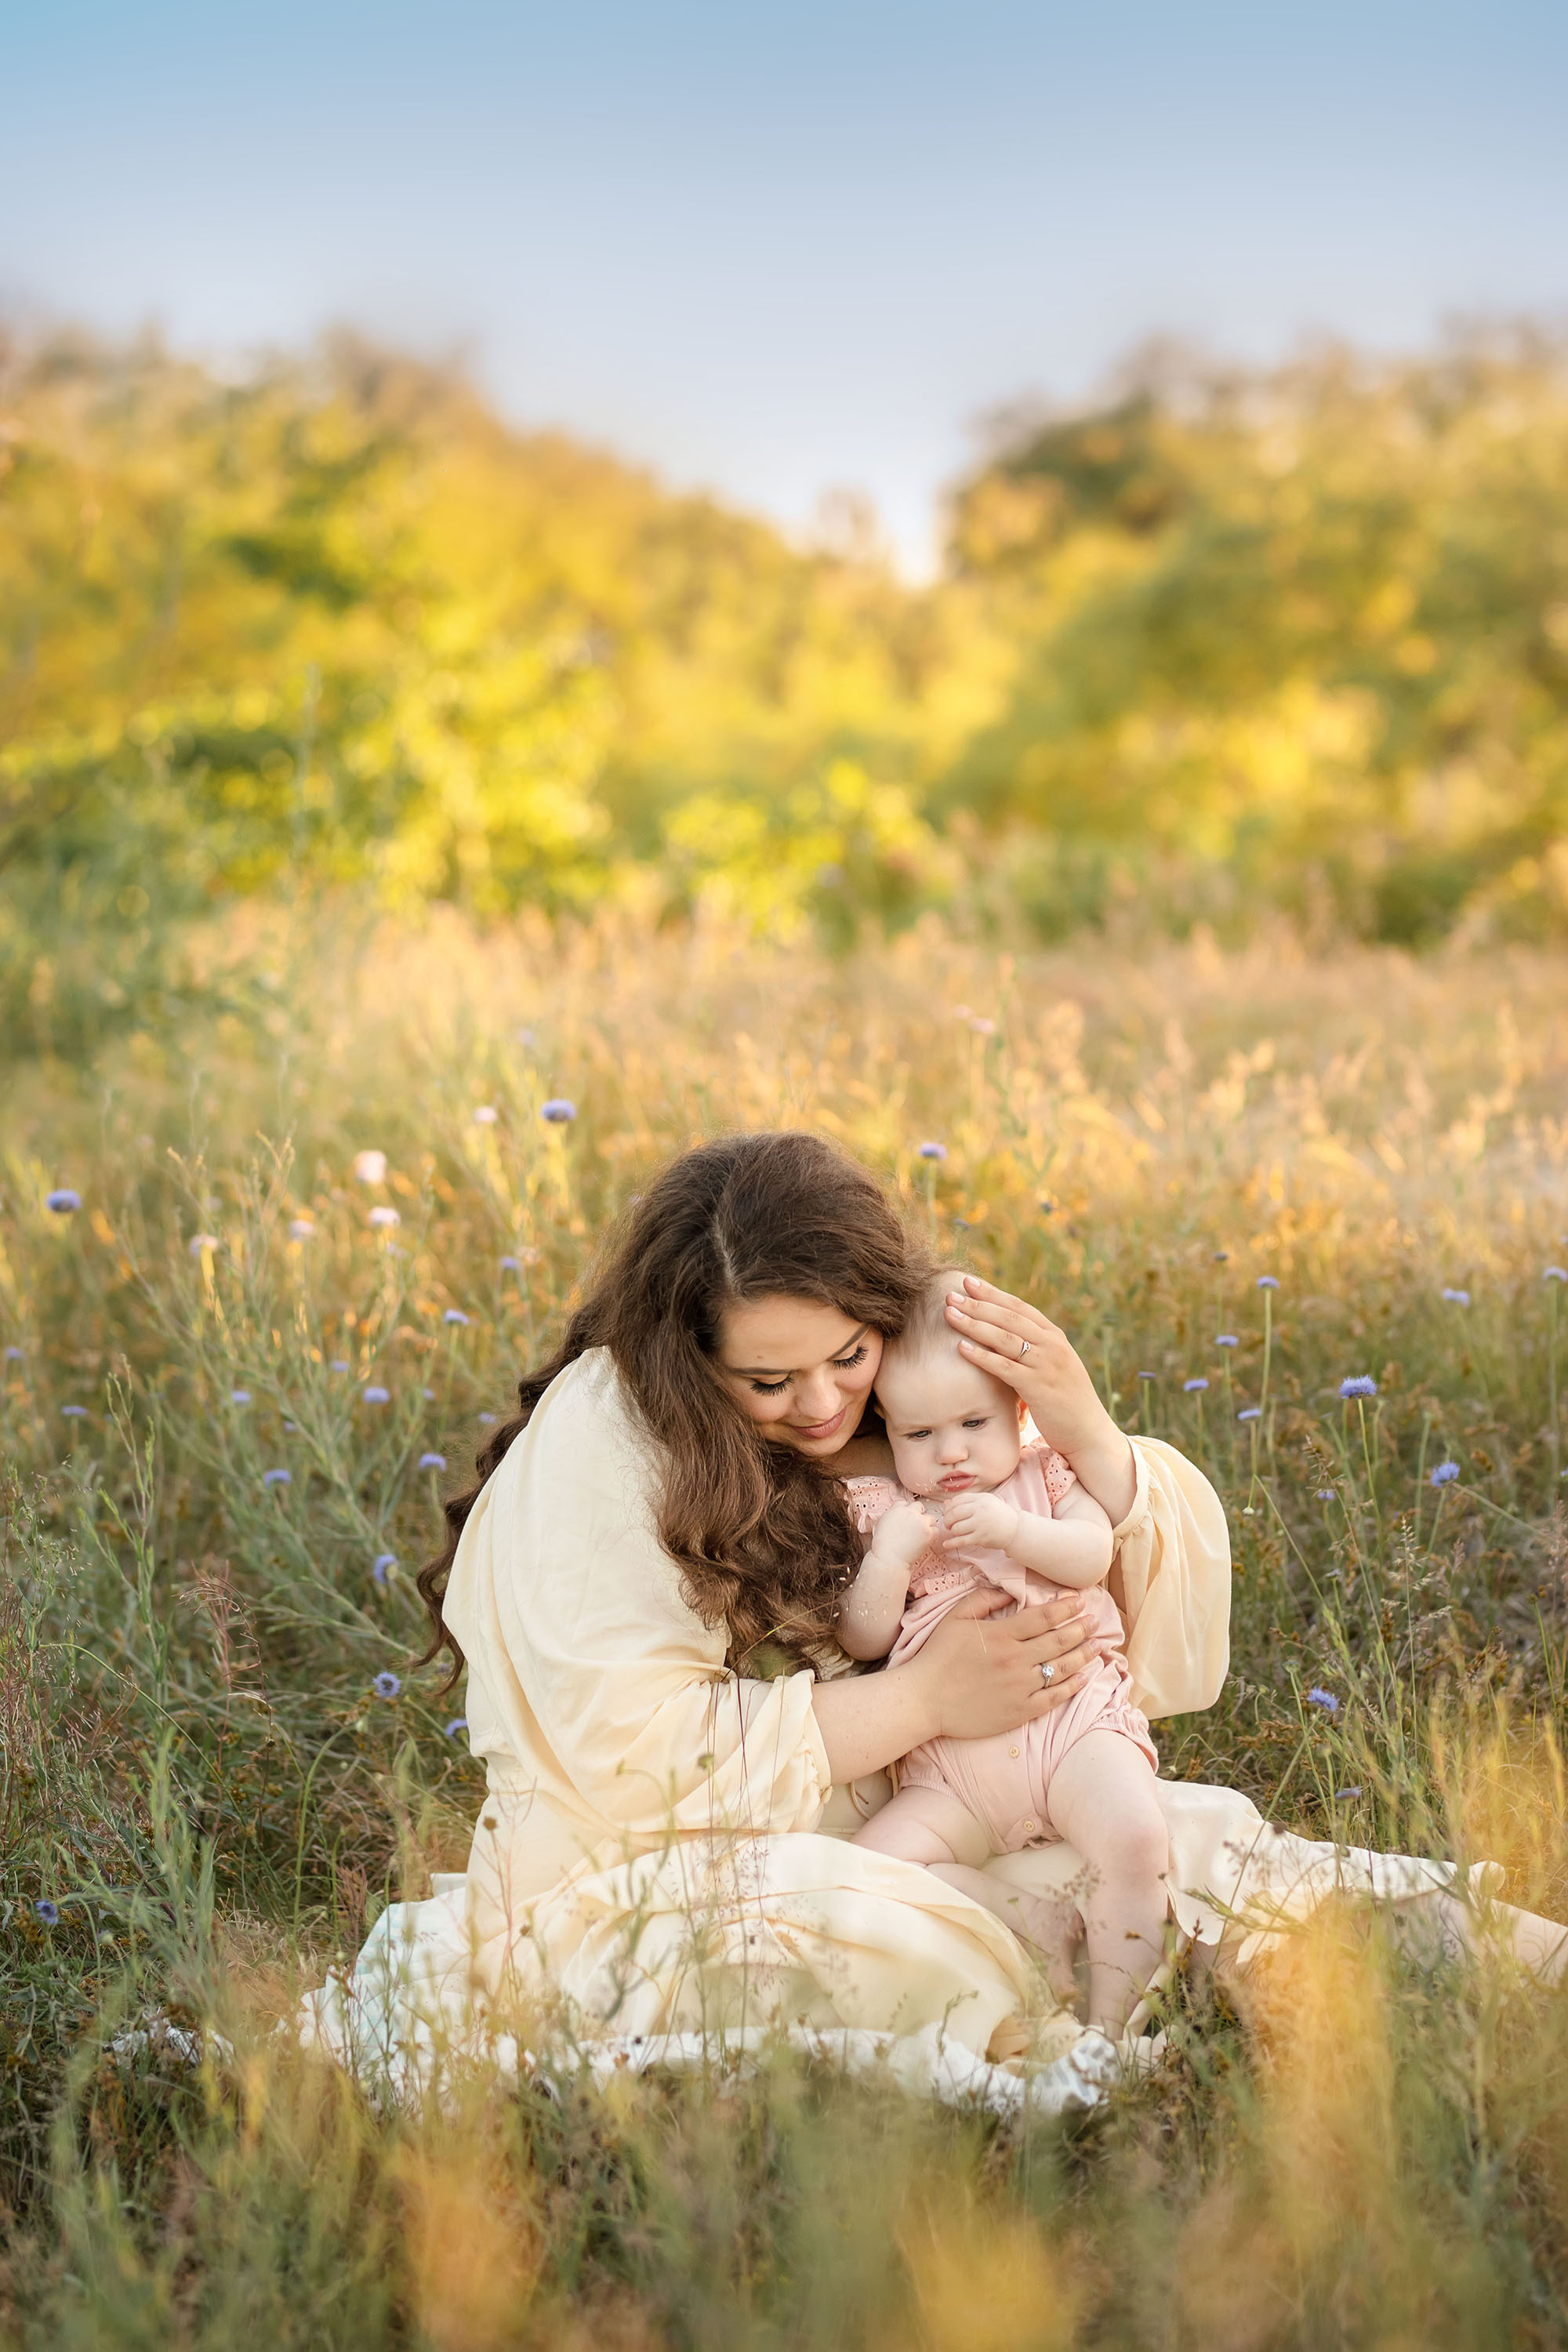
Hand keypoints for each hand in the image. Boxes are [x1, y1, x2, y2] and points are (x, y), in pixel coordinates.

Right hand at [870, 1498, 939, 1573]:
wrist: (889, 1557)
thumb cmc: (883, 1544)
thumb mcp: (882, 1522)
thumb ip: (893, 1514)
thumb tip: (900, 1514)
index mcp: (897, 1509)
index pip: (905, 1503)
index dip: (906, 1512)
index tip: (905, 1521)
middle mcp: (909, 1512)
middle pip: (919, 1507)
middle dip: (918, 1515)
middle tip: (915, 1528)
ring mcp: (920, 1521)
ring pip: (931, 1517)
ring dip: (927, 1525)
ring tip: (920, 1536)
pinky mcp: (928, 1532)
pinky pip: (936, 1530)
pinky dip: (932, 1536)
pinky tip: (924, 1542)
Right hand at [913, 1586, 1107, 1742]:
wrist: (924, 1699)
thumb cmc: (938, 1656)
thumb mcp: (955, 1618)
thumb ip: (983, 1598)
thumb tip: (1008, 1591)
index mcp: (1001, 1635)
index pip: (1043, 1617)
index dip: (1065, 1608)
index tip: (1079, 1601)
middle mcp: (1015, 1660)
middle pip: (1058, 1641)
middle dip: (1081, 1629)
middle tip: (1096, 1621)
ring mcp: (1020, 1687)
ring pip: (1061, 1668)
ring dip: (1083, 1655)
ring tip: (1097, 1645)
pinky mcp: (1020, 1711)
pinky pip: (1053, 1698)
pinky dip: (1071, 1687)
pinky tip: (1083, 1677)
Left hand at [941, 1490, 1018, 1552]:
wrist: (1015, 1529)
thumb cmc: (999, 1514)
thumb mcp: (985, 1501)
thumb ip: (966, 1501)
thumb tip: (945, 1504)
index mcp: (980, 1499)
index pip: (956, 1501)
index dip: (948, 1507)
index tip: (948, 1513)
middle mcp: (980, 1510)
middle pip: (954, 1514)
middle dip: (947, 1520)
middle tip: (948, 1524)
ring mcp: (980, 1524)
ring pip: (956, 1528)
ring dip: (952, 1531)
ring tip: (955, 1531)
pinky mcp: (981, 1538)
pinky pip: (961, 1541)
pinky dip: (951, 1543)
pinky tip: (946, 1544)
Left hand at [942, 1274, 1136, 1524]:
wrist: (1089, 1433)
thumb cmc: (1066, 1402)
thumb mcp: (1053, 1368)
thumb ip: (1033, 1351)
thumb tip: (1002, 1339)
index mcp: (1055, 1337)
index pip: (1019, 1308)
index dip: (993, 1293)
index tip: (969, 1282)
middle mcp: (1052, 1346)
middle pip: (1008, 1318)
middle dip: (977, 1303)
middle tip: (951, 1293)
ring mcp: (1047, 1366)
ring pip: (1004, 1338)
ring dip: (974, 1324)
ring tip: (950, 1314)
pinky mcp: (1039, 1388)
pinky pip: (1005, 1368)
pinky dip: (982, 1356)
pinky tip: (961, 1348)